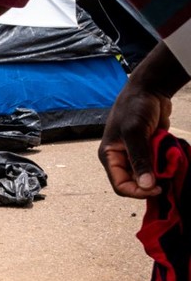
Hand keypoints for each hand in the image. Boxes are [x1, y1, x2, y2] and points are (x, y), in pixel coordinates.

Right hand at [98, 81, 170, 198]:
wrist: (149, 90)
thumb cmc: (135, 107)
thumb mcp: (135, 133)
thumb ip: (140, 160)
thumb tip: (146, 185)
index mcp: (110, 155)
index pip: (120, 185)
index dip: (137, 191)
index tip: (157, 187)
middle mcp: (121, 158)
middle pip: (135, 182)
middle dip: (151, 181)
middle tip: (167, 174)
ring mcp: (136, 155)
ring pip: (149, 175)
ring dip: (160, 171)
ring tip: (168, 160)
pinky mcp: (148, 150)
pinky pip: (157, 165)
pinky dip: (166, 163)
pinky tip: (170, 155)